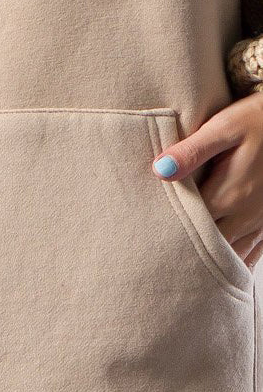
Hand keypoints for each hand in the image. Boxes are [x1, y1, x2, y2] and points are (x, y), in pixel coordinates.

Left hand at [151, 92, 262, 270]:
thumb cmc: (257, 121)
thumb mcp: (224, 128)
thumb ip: (191, 151)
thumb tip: (159, 170)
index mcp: (227, 195)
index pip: (185, 225)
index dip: (162, 231)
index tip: (140, 234)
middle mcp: (244, 216)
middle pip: (204, 246)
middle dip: (180, 253)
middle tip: (149, 259)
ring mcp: (258, 223)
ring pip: (227, 255)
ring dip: (203, 262)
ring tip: (174, 271)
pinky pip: (248, 255)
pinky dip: (230, 264)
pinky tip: (210, 270)